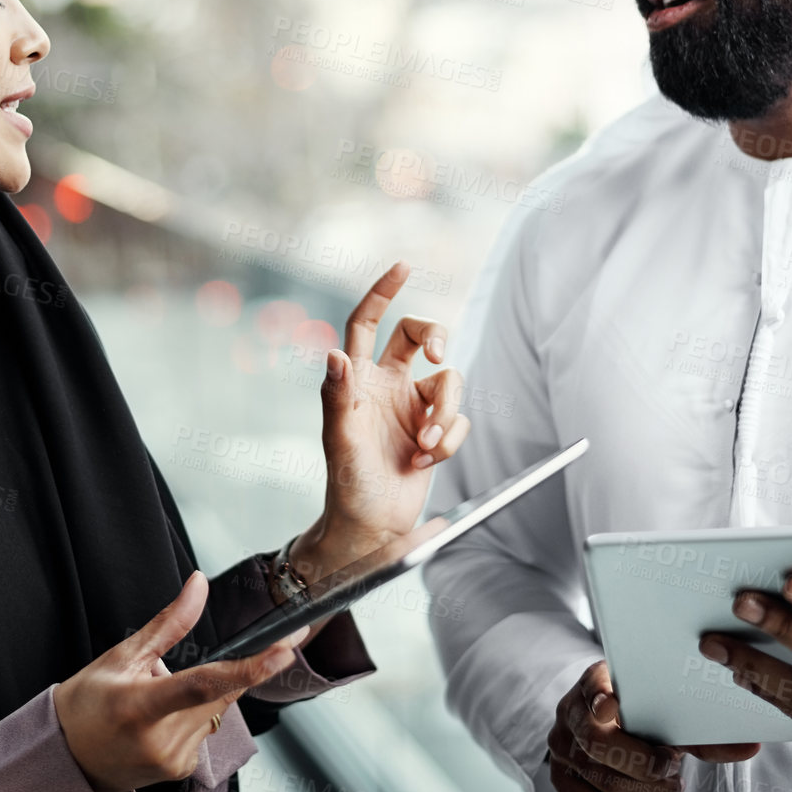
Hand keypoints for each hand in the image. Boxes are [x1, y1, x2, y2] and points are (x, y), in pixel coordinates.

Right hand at [51, 572, 307, 791]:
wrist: (67, 758)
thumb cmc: (87, 705)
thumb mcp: (121, 657)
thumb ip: (168, 624)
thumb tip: (198, 584)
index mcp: (139, 706)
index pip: (204, 684)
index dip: (249, 668)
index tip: (283, 652)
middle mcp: (160, 739)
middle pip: (218, 693)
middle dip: (220, 672)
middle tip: (181, 668)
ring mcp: (173, 760)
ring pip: (216, 710)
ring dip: (203, 695)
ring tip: (157, 700)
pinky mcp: (182, 769)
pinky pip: (206, 729)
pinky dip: (195, 716)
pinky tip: (163, 720)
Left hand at [288, 261, 470, 583]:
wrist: (370, 526)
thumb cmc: (346, 482)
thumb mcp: (340, 439)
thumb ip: (338, 396)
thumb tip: (334, 354)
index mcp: (360, 378)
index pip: (369, 322)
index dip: (383, 292)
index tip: (403, 266)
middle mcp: (389, 385)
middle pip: (421, 336)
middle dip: (437, 337)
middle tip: (437, 357)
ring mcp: (414, 408)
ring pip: (449, 382)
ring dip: (444, 414)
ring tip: (424, 447)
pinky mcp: (435, 432)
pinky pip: (458, 421)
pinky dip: (448, 441)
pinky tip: (424, 461)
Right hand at [547, 661, 759, 791]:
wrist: (605, 723)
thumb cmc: (641, 714)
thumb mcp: (664, 710)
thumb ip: (700, 728)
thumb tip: (750, 747)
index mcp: (595, 682)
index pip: (591, 686)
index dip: (598, 697)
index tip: (612, 707)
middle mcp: (571, 712)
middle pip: (597, 743)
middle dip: (640, 763)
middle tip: (671, 769)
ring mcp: (562, 747)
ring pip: (599, 778)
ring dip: (642, 791)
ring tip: (669, 789)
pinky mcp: (562, 779)